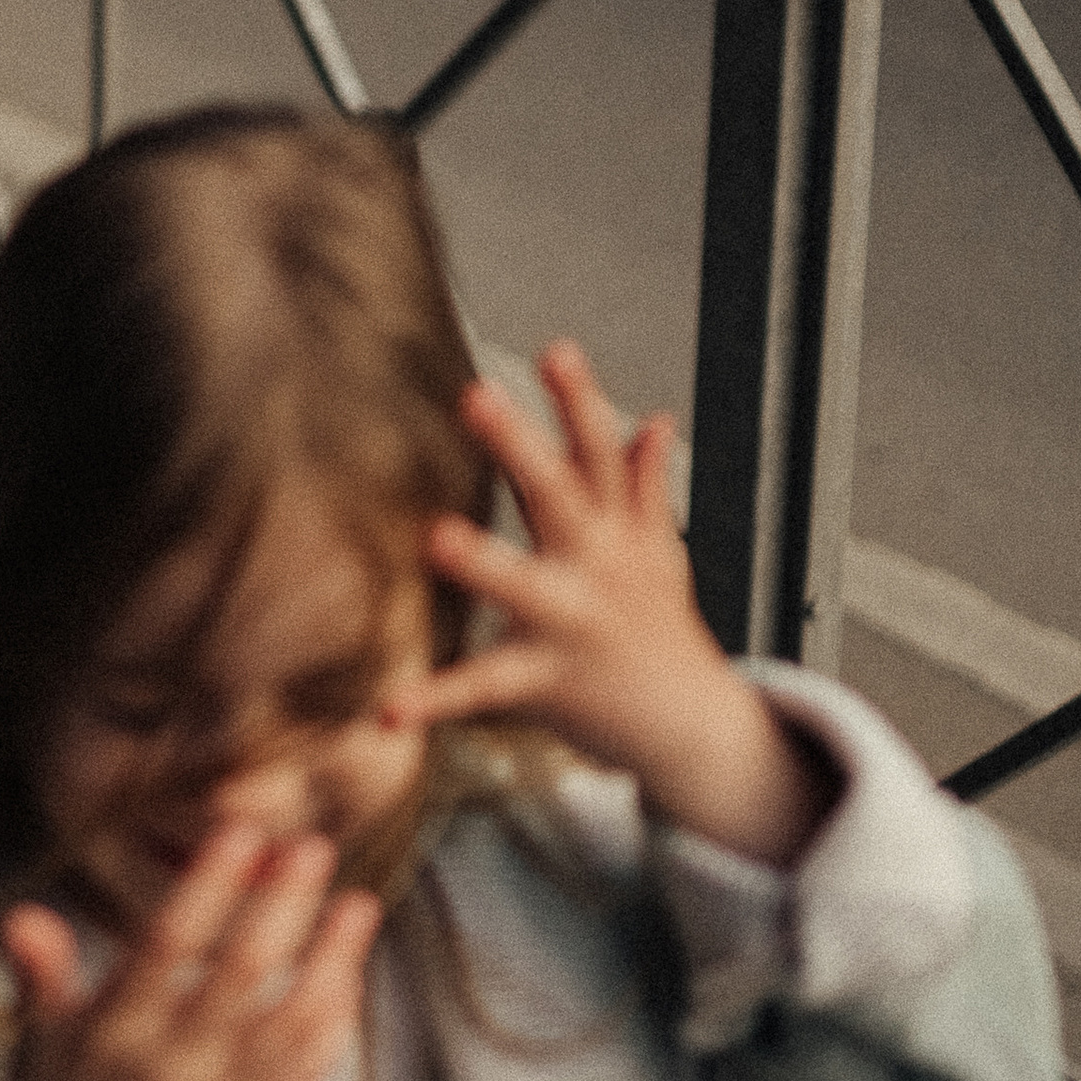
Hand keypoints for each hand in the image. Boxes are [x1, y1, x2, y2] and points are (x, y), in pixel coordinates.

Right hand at [0, 824, 382, 1080]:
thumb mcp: (33, 1038)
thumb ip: (38, 974)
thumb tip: (22, 914)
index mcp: (114, 1036)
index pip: (167, 947)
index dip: (209, 887)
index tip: (241, 831)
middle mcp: (172, 1071)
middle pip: (243, 975)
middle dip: (283, 906)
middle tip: (312, 846)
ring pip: (293, 1026)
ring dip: (333, 964)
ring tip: (358, 907)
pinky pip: (304, 1078)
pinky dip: (335, 1028)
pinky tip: (349, 977)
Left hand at [386, 342, 831, 867]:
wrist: (694, 731)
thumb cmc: (659, 632)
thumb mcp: (660, 553)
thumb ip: (644, 486)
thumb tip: (652, 419)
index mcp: (616, 531)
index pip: (597, 452)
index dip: (579, 399)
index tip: (555, 349)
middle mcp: (595, 567)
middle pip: (559, 494)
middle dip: (522, 446)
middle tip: (477, 396)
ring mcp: (570, 624)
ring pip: (521, 585)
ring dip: (483, 562)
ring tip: (436, 537)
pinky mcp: (545, 682)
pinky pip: (481, 689)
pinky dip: (433, 699)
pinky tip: (386, 709)